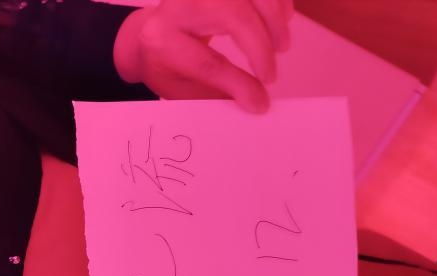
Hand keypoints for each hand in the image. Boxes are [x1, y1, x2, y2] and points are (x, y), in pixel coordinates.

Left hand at [113, 0, 293, 111]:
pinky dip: (277, 0)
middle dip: (261, 45)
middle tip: (271, 75)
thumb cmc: (168, 63)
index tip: (260, 101)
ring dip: (274, 17)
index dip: (239, 83)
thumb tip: (256, 103)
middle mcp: (178, 4)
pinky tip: (283, 18)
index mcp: (162, 38)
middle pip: (233, 15)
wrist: (152, 31)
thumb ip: (216, 94)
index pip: (207, 61)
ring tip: (282, 45)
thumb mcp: (181, 88)